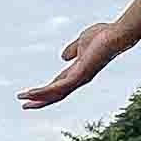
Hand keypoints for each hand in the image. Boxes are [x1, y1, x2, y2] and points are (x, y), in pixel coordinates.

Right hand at [18, 21, 135, 110]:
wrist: (116, 34)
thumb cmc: (103, 35)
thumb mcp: (82, 42)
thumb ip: (72, 50)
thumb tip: (63, 57)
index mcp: (78, 71)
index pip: (58, 84)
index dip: (45, 90)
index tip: (31, 93)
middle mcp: (79, 78)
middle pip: (56, 94)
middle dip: (40, 101)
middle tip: (24, 106)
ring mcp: (80, 78)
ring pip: (56, 94)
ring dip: (39, 98)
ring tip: (23, 101)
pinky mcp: (80, 75)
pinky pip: (59, 87)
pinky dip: (45, 91)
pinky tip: (33, 92)